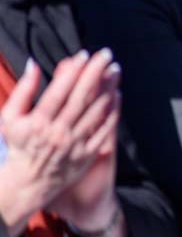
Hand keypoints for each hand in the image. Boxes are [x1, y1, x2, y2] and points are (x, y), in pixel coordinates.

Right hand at [0, 51, 119, 236]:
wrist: (28, 182)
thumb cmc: (19, 145)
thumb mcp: (10, 118)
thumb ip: (22, 90)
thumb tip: (33, 63)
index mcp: (38, 122)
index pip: (59, 91)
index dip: (73, 70)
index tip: (85, 54)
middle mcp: (57, 132)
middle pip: (81, 97)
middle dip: (96, 72)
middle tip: (106, 54)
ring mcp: (74, 144)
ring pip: (96, 110)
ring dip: (109, 88)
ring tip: (115, 70)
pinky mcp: (87, 154)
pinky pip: (104, 129)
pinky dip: (113, 111)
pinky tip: (117, 94)